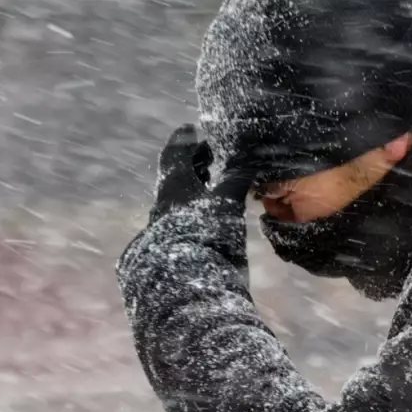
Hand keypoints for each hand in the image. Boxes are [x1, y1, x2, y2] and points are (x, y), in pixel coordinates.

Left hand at [121, 123, 251, 279]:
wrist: (186, 281)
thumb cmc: (207, 234)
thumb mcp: (227, 203)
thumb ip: (236, 179)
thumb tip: (247, 157)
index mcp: (174, 183)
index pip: (175, 152)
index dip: (185, 140)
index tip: (194, 130)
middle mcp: (164, 200)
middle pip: (176, 174)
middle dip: (193, 163)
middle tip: (211, 155)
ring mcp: (164, 222)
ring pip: (178, 194)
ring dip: (194, 185)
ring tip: (213, 182)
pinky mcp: (169, 241)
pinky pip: (181, 212)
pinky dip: (194, 203)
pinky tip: (208, 211)